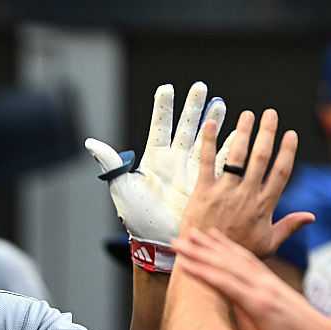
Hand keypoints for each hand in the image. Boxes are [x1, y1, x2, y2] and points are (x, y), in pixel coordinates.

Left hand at [85, 82, 229, 271]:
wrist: (159, 242)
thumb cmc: (137, 217)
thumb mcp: (122, 188)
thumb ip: (111, 163)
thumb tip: (91, 143)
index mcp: (154, 159)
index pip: (160, 127)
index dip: (164, 108)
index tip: (167, 88)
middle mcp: (174, 162)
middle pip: (186, 127)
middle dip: (193, 107)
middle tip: (201, 87)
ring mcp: (191, 171)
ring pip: (206, 140)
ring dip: (214, 122)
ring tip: (221, 104)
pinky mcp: (205, 184)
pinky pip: (220, 162)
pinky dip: (229, 148)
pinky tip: (239, 133)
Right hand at [173, 228, 330, 329]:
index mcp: (258, 305)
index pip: (224, 283)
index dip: (201, 272)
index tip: (181, 263)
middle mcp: (262, 287)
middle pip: (226, 264)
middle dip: (199, 251)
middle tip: (176, 242)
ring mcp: (267, 280)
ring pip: (236, 256)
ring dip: (212, 244)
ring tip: (192, 233)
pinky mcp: (270, 278)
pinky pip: (247, 257)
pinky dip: (230, 246)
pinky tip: (217, 238)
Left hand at [180, 109, 313, 256]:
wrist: (205, 261)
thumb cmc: (237, 253)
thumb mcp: (268, 244)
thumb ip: (288, 226)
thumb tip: (311, 216)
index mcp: (264, 205)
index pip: (280, 172)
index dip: (287, 151)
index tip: (290, 134)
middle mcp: (246, 195)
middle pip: (261, 158)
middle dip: (267, 133)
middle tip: (270, 114)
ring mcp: (224, 192)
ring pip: (236, 156)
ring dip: (243, 132)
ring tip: (248, 114)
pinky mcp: (202, 192)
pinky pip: (205, 163)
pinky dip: (208, 142)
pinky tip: (210, 124)